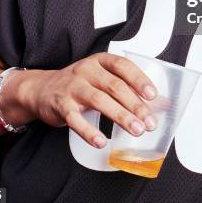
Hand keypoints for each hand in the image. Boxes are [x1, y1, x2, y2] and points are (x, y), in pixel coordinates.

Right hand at [16, 53, 157, 147]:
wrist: (42, 89)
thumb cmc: (79, 84)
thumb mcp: (101, 78)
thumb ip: (126, 88)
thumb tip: (160, 103)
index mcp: (100, 61)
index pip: (123, 66)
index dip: (139, 79)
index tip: (153, 95)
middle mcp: (87, 70)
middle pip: (114, 85)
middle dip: (134, 104)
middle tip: (149, 121)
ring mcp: (73, 87)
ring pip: (99, 100)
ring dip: (120, 116)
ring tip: (135, 130)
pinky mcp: (61, 105)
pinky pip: (75, 119)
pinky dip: (89, 131)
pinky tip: (101, 141)